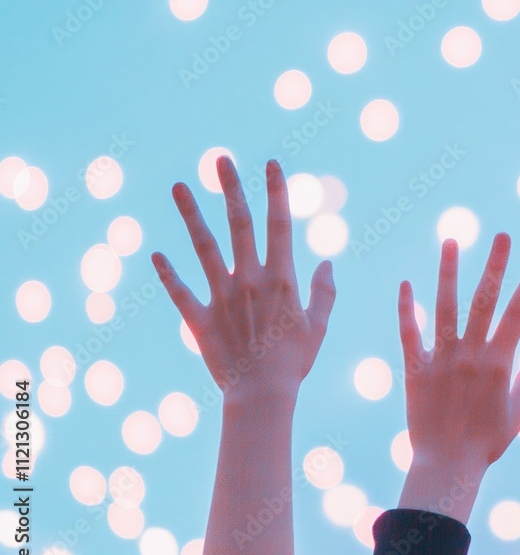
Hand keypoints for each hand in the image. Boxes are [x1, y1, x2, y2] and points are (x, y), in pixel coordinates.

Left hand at [152, 157, 335, 406]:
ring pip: (203, 247)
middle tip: (220, 158)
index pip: (279, 225)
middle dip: (231, 188)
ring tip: (179, 186)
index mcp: (281, 278)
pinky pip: (180, 291)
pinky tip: (156, 254)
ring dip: (191, 215)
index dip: (276, 191)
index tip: (271, 163)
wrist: (262, 395)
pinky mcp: (200, 319)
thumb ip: (324, 292)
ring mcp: (222, 297)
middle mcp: (249, 279)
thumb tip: (328, 263)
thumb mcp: (318, 326)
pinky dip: (168, 273)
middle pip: (239, 224)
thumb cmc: (295, 361)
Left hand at [397, 233, 519, 522]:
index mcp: (499, 362)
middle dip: (496, 264)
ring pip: (445, 307)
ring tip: (451, 241)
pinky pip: (409, 334)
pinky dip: (407, 309)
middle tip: (503, 234)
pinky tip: (406, 284)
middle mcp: (470, 354)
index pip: (519, 311)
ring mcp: (441, 359)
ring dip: (448, 272)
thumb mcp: (519, 411)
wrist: (446, 466)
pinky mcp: (415, 369)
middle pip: (485, 300)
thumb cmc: (487, 442)